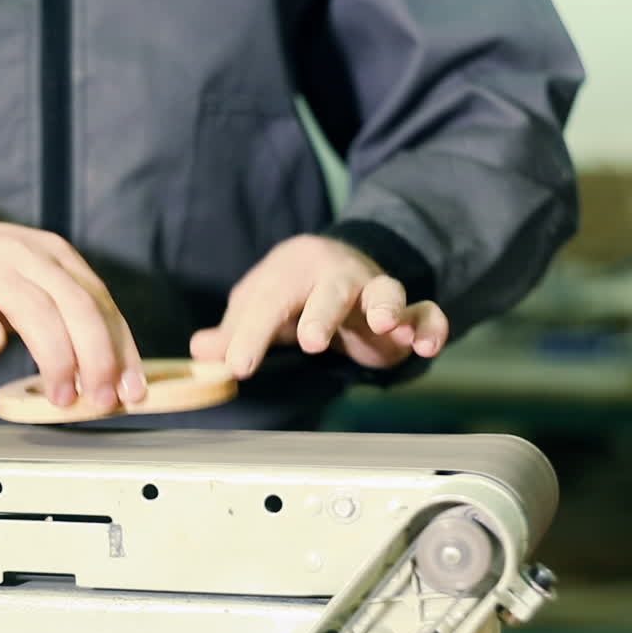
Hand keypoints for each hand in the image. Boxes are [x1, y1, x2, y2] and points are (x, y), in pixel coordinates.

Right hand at [0, 192, 145, 407]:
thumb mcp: (27, 278)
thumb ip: (60, 315)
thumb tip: (101, 370)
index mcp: (55, 256)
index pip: (102, 304)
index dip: (123, 349)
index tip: (133, 390)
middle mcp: (28, 257)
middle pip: (78, 307)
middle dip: (99, 359)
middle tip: (103, 399)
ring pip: (38, 312)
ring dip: (58, 359)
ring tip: (63, 397)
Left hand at [189, 234, 447, 377]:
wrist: (337, 266)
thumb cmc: (290, 295)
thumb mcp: (258, 308)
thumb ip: (232, 333)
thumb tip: (200, 352)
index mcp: (294, 270)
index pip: (270, 301)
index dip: (252, 334)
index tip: (239, 366)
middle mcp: (338, 274)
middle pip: (332, 287)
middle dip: (322, 313)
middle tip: (309, 341)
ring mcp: (376, 289)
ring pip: (387, 289)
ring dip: (387, 307)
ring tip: (385, 327)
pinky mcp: (407, 312)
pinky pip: (427, 311)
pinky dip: (431, 325)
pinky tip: (426, 347)